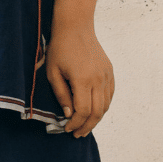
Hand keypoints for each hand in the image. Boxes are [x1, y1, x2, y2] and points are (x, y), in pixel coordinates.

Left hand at [45, 19, 114, 137]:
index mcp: (83, 80)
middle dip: (87, 126)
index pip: (83, 111)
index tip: (67, 129)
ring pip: (106, 105)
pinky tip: (94, 111)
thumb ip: (61, 95)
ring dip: (96, 119)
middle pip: (97, 112)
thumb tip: (69, 115)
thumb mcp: (53, 73)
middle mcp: (99, 79)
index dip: (76, 123)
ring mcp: (107, 75)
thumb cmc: (60, 48)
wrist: (75, 27)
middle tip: (77, 134)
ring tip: (85, 126)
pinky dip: (103, 106)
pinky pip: (109, 95)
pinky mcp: (110, 72)